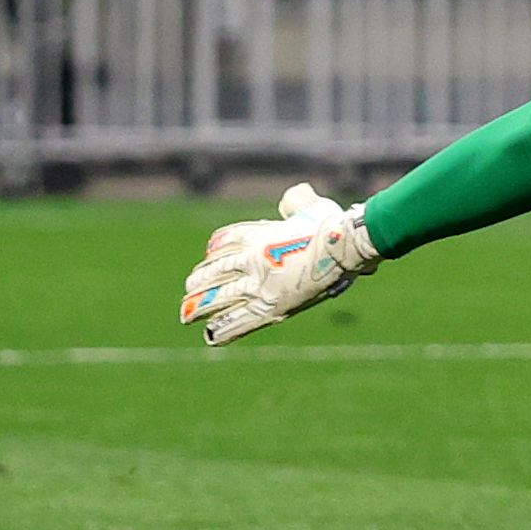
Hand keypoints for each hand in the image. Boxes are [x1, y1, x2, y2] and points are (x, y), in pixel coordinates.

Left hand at [179, 184, 381, 345]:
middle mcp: (252, 260)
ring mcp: (259, 285)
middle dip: (199, 282)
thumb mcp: (312, 206)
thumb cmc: (334, 225)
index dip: (214, 249)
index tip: (209, 256)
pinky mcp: (271, 307)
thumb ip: (297, 201)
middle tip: (189, 288)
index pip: (224, 242)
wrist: (344, 246)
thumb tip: (294, 193)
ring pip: (219, 296)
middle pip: (215, 271)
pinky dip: (223, 329)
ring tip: (186, 314)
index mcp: (259, 236)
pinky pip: (239, 321)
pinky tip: (209, 336)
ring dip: (199, 306)